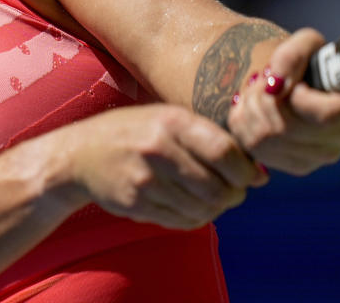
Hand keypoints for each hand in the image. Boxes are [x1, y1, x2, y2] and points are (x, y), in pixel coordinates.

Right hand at [65, 104, 266, 228]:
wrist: (78, 155)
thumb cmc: (132, 133)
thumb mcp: (165, 118)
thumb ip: (209, 138)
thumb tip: (261, 174)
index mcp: (170, 121)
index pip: (225, 151)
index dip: (246, 170)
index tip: (251, 175)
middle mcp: (158, 149)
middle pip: (218, 187)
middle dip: (235, 195)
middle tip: (234, 192)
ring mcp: (145, 179)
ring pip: (203, 210)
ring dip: (216, 210)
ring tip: (211, 199)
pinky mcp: (136, 204)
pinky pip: (181, 221)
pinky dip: (195, 219)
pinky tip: (189, 206)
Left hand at [227, 28, 339, 174]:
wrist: (287, 80)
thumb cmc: (303, 61)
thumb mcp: (304, 43)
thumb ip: (294, 54)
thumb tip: (278, 84)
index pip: (330, 114)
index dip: (298, 97)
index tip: (288, 82)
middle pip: (291, 127)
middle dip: (265, 99)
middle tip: (261, 82)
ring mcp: (324, 155)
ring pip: (270, 138)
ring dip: (252, 108)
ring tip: (256, 92)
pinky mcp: (299, 166)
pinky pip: (258, 149)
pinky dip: (245, 124)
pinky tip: (253, 110)